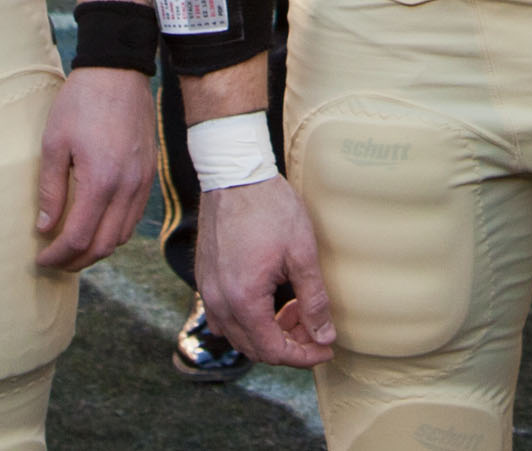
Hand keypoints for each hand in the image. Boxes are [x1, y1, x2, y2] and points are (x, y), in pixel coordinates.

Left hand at [30, 64, 156, 271]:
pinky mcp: (149, 173)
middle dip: (77, 261)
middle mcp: (127, 188)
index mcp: (101, 181)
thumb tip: (46, 227)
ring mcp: (142, 181)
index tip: (41, 259)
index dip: (58, 256)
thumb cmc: (81, 103)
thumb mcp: (54, 143)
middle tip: (55, 261)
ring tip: (73, 246)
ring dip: (97, 249)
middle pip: (104, 246)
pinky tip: (96, 223)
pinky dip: (114, 230)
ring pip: (122, 235)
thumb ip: (51, 189)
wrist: (117, 71)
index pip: (80, 238)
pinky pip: (134, 216)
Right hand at [193, 178, 336, 368]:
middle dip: (289, 344)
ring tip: (294, 308)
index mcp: (244, 300)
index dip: (303, 356)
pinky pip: (224, 316)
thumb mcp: (302, 254)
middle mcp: (219, 302)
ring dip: (268, 332)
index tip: (326, 349)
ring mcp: (207, 291)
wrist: (235, 174)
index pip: (273, 350)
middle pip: (254, 348)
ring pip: (238, 335)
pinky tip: (269, 300)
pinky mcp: (205, 278)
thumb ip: (314, 301)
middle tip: (314, 325)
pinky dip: (249, 319)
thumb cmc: (269, 208)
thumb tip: (324, 337)